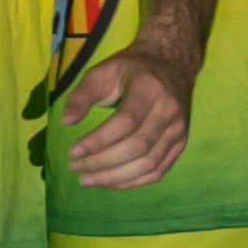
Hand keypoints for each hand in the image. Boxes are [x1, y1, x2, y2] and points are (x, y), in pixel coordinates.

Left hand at [61, 39, 195, 189]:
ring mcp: (178, 129)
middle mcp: (169, 110)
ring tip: (86, 179)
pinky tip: (109, 182)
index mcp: (150, 88)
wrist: (172, 65)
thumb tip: (66, 122)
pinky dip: (132, 182)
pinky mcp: (180, 143)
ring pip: (148, 164)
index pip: (126, 122)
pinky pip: (157, 171)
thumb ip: (82, 95)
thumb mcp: (102, 72)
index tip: (73, 152)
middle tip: (75, 167)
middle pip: (137, 147)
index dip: (98, 141)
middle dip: (102, 162)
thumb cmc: (130, 69)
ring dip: (114, 177)